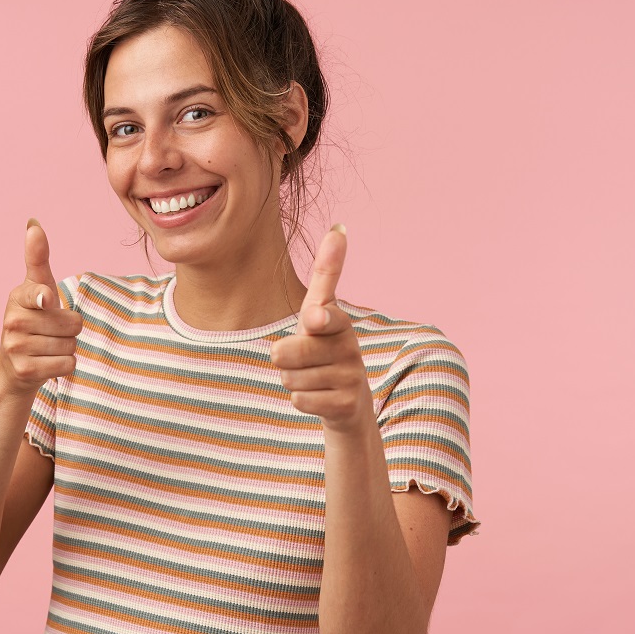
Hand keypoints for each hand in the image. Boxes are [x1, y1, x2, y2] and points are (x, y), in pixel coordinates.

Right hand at [0, 219, 82, 396]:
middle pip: (73, 323)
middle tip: (50, 332)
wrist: (14, 368)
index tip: (47, 299)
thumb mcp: (36, 288)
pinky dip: (65, 365)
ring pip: (71, 344)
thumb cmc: (34, 321)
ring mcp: (16, 346)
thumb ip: (37, 259)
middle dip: (70, 329)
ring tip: (48, 347)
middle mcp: (12, 320)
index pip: (39, 293)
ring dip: (67, 347)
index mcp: (18, 297)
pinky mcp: (25, 370)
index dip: (45, 298)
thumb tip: (33, 222)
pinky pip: (68, 364)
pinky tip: (47, 363)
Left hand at [270, 225, 372, 433]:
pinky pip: (299, 400)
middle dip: (283, 359)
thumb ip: (326, 275)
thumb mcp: (320, 312)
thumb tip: (339, 228)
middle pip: (287, 352)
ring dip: (292, 380)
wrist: (348, 402)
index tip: (314, 319)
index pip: (325, 316)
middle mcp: (349, 347)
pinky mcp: (346, 405)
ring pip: (290, 378)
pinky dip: (301, 400)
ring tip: (312, 378)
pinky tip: (318, 396)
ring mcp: (351, 377)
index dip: (318, 319)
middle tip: (300, 360)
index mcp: (339, 322)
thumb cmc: (325, 349)